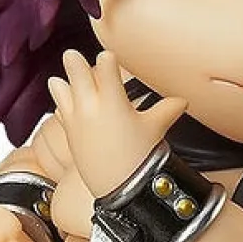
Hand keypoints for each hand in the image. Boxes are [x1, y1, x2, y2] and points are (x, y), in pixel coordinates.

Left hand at [48, 51, 186, 197]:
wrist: (121, 186)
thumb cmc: (140, 156)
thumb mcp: (156, 128)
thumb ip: (167, 109)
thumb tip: (182, 101)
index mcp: (113, 100)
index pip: (105, 67)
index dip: (106, 59)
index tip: (107, 57)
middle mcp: (91, 107)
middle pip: (77, 74)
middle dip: (75, 63)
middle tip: (72, 55)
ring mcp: (77, 120)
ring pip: (63, 92)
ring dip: (63, 83)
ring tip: (59, 78)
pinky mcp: (70, 135)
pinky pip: (61, 114)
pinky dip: (61, 106)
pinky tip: (61, 105)